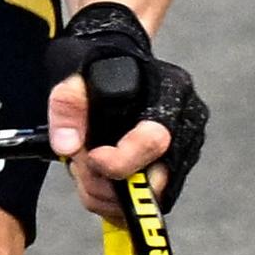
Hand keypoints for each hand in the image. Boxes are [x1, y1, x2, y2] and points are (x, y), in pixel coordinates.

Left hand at [46, 3, 207, 218]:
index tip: (89, 157)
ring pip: (152, 198)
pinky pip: (149, 200)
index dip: (119, 162)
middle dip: (109, 186)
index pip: (155, 141)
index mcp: (171, 91)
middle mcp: (186, 123)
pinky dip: (119, 200)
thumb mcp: (75, 71)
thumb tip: (68, 147)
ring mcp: (185, 148)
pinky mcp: (175, 167)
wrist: (116, 55)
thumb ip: (67, 105)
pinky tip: (98, 177)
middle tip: (80, 167)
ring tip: (85, 168)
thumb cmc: (99, 60)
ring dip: (110, 196)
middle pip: (156, 182)